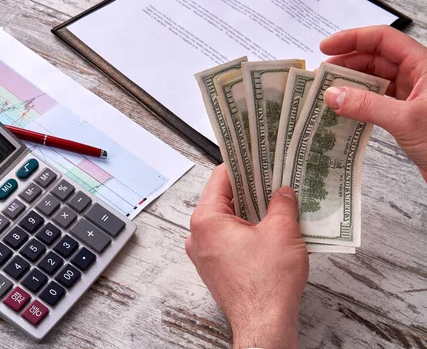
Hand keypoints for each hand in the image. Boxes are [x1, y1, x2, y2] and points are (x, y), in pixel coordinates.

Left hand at [185, 164, 308, 348]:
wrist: (264, 325)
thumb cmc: (266, 285)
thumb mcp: (282, 231)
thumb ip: (282, 203)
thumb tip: (283, 192)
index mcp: (206, 220)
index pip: (221, 178)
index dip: (242, 164)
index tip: (256, 156)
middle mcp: (199, 235)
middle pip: (223, 198)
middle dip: (250, 188)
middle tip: (272, 177)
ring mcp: (205, 253)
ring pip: (227, 220)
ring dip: (251, 210)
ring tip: (276, 201)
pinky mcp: (216, 267)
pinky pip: (229, 238)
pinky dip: (247, 230)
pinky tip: (270, 227)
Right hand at [320, 25, 426, 180]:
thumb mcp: (406, 120)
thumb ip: (367, 105)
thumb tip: (332, 95)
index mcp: (424, 65)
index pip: (384, 39)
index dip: (353, 39)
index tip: (325, 48)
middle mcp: (419, 76)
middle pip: (376, 58)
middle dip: (347, 63)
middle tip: (321, 76)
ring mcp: (413, 95)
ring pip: (376, 80)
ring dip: (351, 84)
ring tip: (327, 92)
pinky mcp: (408, 115)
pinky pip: (378, 100)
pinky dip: (359, 103)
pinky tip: (343, 110)